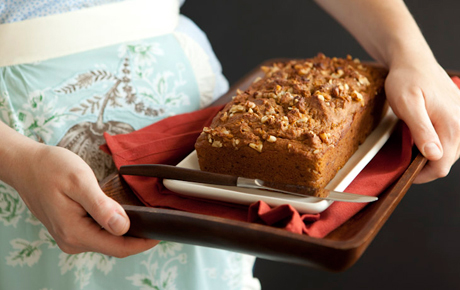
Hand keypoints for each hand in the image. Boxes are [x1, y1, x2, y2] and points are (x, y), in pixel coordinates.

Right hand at [13, 144, 157, 256]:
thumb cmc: (51, 168)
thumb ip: (101, 206)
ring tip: (145, 216)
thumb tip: (123, 228)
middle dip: (138, 236)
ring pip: (108, 241)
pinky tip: (123, 214)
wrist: (26, 165)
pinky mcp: (72, 230)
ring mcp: (71, 237)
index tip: (162, 232)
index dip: (143, 243)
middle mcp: (72, 241)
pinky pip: (99, 234)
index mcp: (75, 232)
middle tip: (158, 220)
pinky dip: (113, 226)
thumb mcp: (79, 181)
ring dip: (126, 232)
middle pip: (115, 247)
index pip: (118, 248)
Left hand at [384, 59, 459, 182]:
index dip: (422, 175)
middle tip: (403, 158)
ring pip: (449, 151)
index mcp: (452, 125)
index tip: (404, 173)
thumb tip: (434, 155)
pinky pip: (450, 138)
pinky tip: (421, 137)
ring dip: (430, 155)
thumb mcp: (407, 105)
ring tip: (410, 146)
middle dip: (425, 165)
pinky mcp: (457, 115)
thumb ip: (421, 130)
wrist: (412, 60)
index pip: (442, 166)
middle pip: (447, 160)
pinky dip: (436, 143)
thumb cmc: (406, 80)